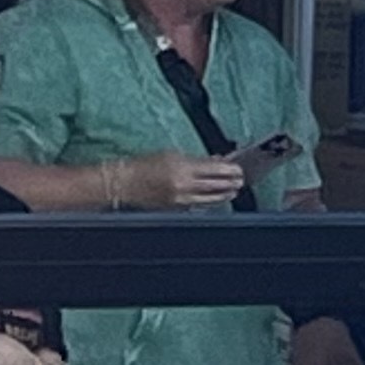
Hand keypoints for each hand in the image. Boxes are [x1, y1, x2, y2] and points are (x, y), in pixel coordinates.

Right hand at [112, 148, 246, 209]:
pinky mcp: (177, 209)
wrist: (123, 183)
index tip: (238, 169)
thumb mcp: (171, 155)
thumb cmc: (144, 165)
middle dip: (232, 183)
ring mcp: (181, 199)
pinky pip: (200, 206)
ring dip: (225, 195)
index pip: (215, 169)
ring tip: (234, 190)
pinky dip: (212, 202)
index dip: (230, 170)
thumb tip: (217, 161)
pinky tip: (219, 199)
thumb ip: (196, 160)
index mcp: (182, 168)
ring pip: (211, 199)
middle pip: (217, 186)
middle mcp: (184, 185)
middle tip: (241, 180)